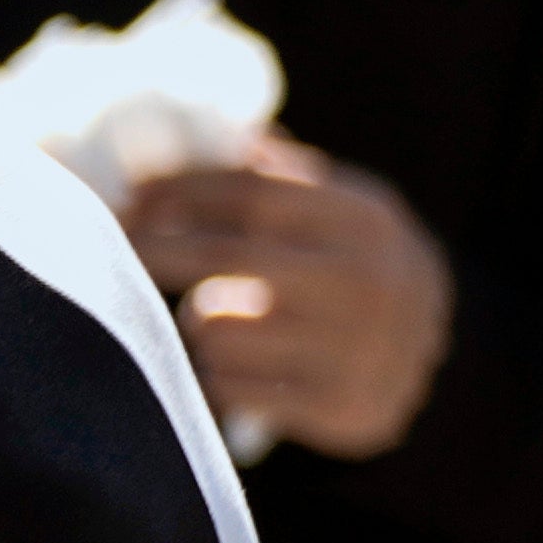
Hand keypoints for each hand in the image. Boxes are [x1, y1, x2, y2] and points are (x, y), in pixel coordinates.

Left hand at [119, 134, 454, 457]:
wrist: (431, 356)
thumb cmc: (356, 266)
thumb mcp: (337, 211)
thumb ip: (274, 176)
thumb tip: (193, 131)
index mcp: (368, 219)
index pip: (250, 194)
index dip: (180, 190)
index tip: (132, 193)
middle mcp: (370, 283)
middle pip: (224, 258)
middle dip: (154, 246)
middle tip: (111, 242)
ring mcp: (359, 352)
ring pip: (216, 329)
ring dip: (195, 320)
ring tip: (210, 317)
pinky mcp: (340, 411)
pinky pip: (229, 387)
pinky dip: (213, 373)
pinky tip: (228, 363)